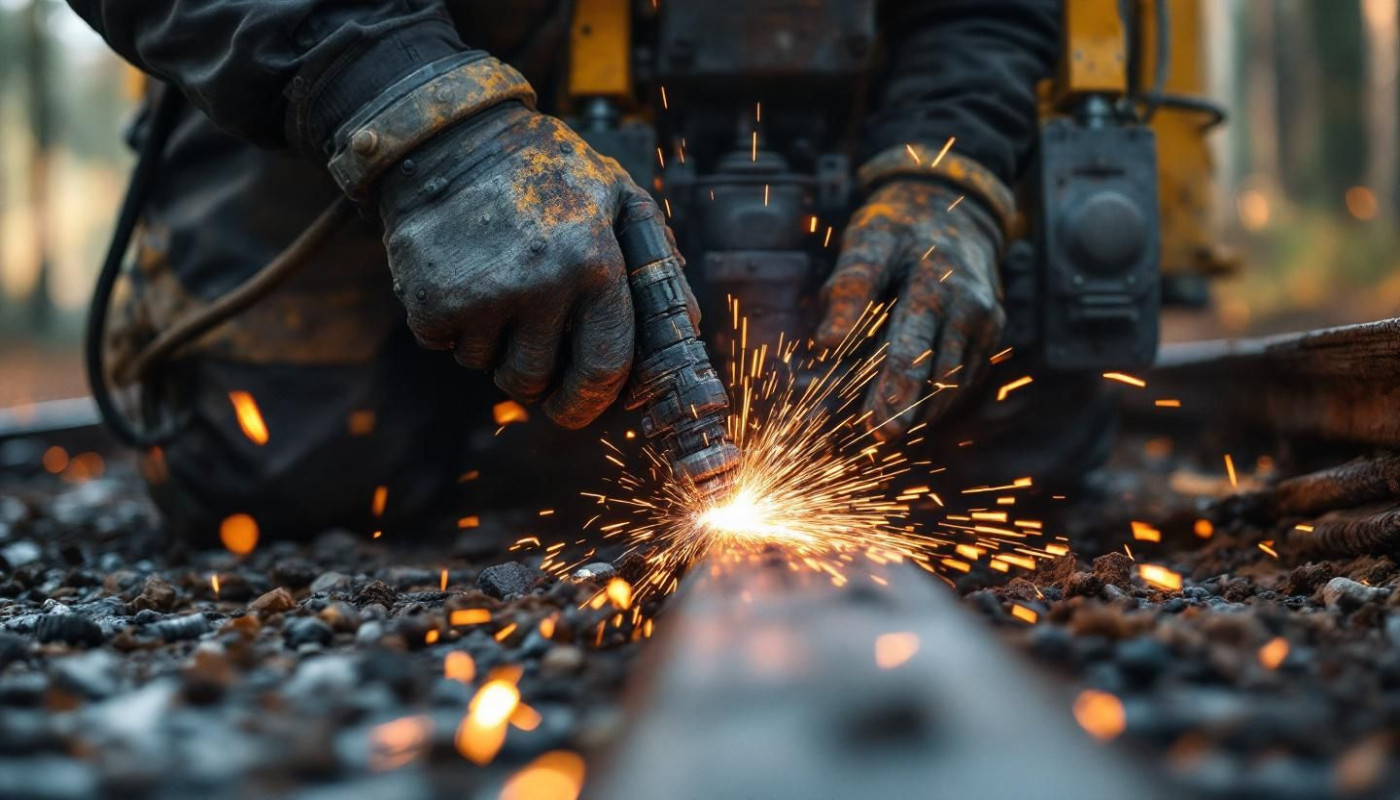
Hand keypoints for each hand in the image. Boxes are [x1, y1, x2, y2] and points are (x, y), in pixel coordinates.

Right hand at [376, 103, 656, 428]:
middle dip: (534, 375)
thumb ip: (655, 255)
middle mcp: (539, 286)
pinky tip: (460, 275)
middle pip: (535, 380)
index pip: (603, 368)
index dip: (590, 399)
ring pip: (486, 364)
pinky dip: (450, 324)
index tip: (577, 404)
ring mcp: (480, 296)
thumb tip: (684, 324)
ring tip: (493, 285)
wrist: (447, 132)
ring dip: (490, 343)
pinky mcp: (429, 299)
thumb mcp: (615, 193)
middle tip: (528, 344)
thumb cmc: (542, 165)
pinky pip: (445, 344)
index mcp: (593, 264)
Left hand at [815, 180, 1004, 438]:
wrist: (956, 212)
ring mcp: (984, 319)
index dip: (891, 381)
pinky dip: (939, 397)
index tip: (874, 416)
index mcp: (935, 277)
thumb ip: (849, 288)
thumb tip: (828, 343)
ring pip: (953, 378)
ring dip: (922, 408)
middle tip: (882, 435)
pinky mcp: (991, 333)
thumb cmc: (898, 229)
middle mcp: (967, 301)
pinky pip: (964, 375)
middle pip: (935, 366)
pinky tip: (913, 413)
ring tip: (889, 431)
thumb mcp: (869, 241)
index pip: (909, 338)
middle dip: (907, 404)